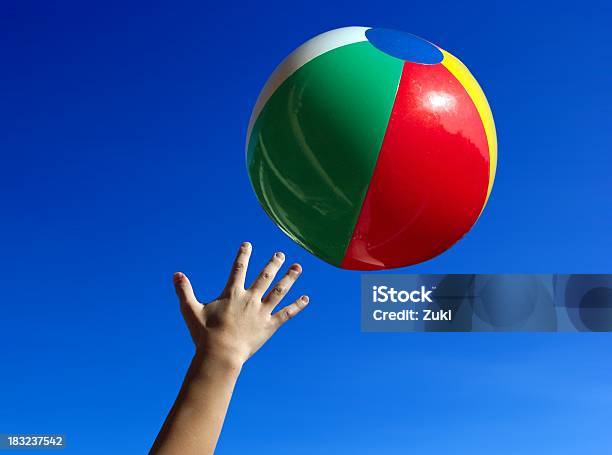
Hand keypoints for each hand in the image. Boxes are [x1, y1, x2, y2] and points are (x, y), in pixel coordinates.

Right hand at [173, 242, 308, 367]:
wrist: (221, 355)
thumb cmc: (204, 334)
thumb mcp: (190, 311)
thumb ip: (184, 291)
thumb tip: (176, 274)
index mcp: (232, 294)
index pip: (238, 269)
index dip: (243, 255)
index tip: (248, 244)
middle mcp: (250, 299)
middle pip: (265, 276)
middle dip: (273, 263)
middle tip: (281, 254)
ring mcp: (261, 312)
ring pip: (279, 291)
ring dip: (289, 278)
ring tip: (298, 267)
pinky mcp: (270, 326)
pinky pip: (286, 314)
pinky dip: (297, 306)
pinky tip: (306, 299)